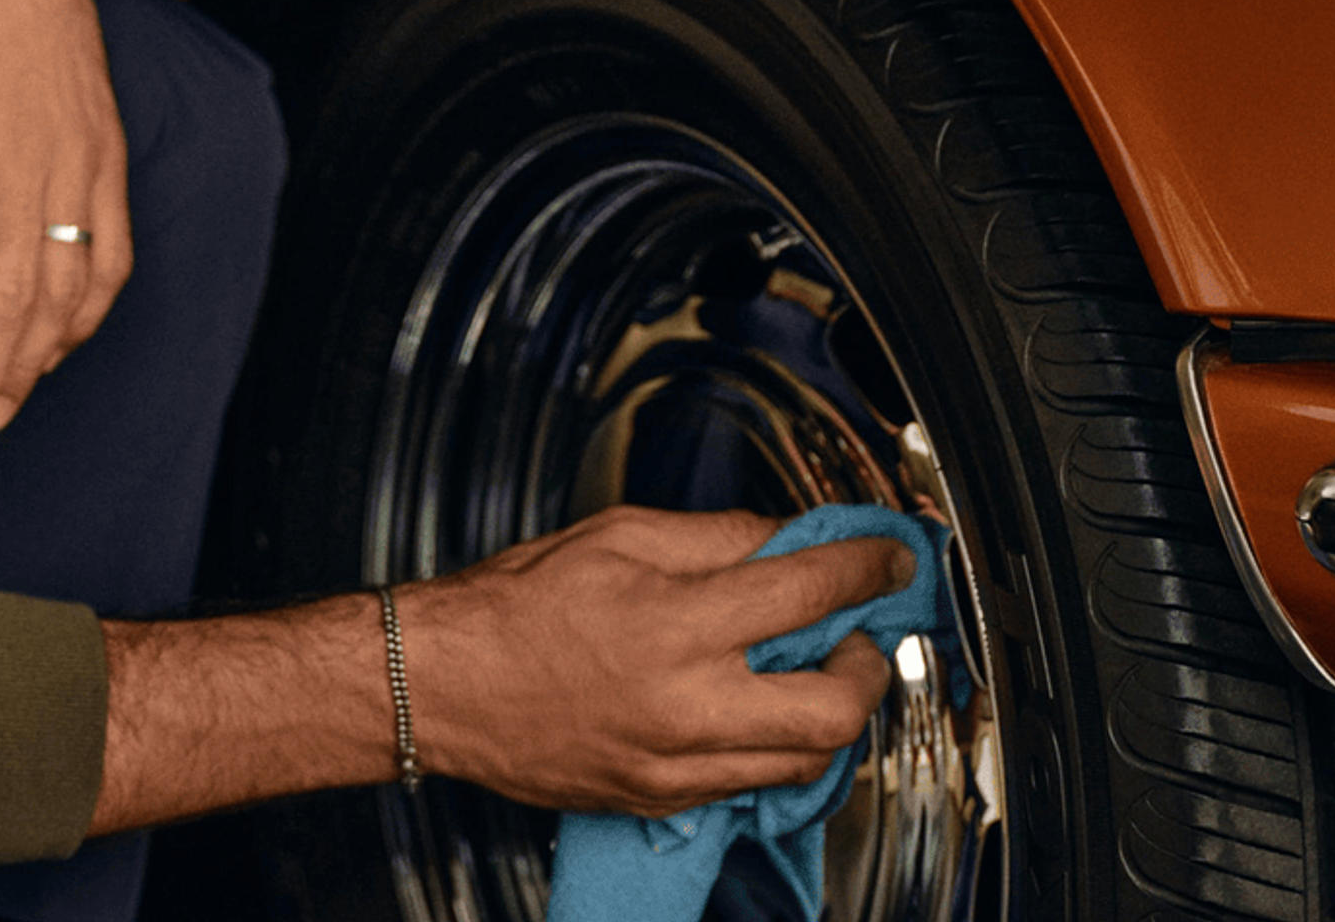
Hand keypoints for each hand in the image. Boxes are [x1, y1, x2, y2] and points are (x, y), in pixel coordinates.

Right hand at [400, 507, 909, 815]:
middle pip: (833, 708)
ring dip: (830, 713)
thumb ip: (716, 538)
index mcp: (677, 623)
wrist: (442, 686)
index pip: (810, 592)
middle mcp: (686, 704)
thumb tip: (787, 540)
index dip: (869, 567)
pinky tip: (758, 710)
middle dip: (869, 667)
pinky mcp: (660, 800)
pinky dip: (775, 749)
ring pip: (805, 762)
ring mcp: (676, 765)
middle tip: (860, 634)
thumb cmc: (515, 607)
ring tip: (811, 671)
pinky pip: (751, 786)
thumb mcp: (620, 535)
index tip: (892, 557)